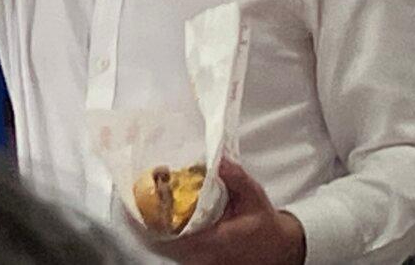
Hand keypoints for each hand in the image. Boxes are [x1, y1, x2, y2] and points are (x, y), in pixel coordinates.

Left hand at [155, 160, 305, 264]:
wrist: (275, 249)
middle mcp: (202, 257)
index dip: (153, 218)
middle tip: (139, 189)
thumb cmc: (263, 223)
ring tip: (145, 195)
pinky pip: (171, 247)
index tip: (141, 197)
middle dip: (148, 217)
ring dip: (152, 223)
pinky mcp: (195, 260)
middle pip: (162, 241)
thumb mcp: (254, 196)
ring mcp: (197, 261)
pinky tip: (157, 211)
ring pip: (165, 245)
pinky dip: (161, 230)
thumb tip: (220, 160)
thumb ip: (237, 179)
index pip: (174, 235)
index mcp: (215, 241)